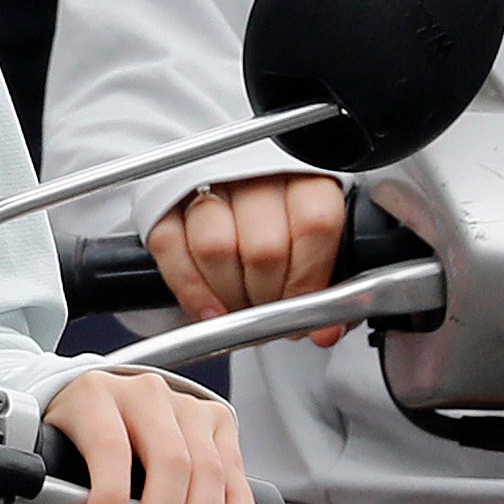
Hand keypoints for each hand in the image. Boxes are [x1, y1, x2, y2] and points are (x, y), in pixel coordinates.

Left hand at [22, 367, 252, 503]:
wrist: (87, 415)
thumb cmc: (62, 449)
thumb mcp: (34, 490)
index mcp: (90, 396)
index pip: (109, 444)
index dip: (110, 495)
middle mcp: (141, 393)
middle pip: (168, 459)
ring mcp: (181, 405)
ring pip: (206, 467)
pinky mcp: (212, 420)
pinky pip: (232, 467)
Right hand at [156, 173, 356, 325]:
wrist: (249, 203)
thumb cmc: (292, 230)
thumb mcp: (329, 247)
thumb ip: (334, 284)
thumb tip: (327, 331)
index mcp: (308, 175)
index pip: (314, 224)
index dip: (308, 279)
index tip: (305, 308)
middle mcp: (257, 172)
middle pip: (263, 247)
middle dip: (268, 298)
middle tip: (272, 312)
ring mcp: (208, 182)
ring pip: (214, 247)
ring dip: (230, 296)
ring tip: (243, 306)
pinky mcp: (169, 200)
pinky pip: (169, 247)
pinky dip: (190, 289)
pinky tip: (210, 310)